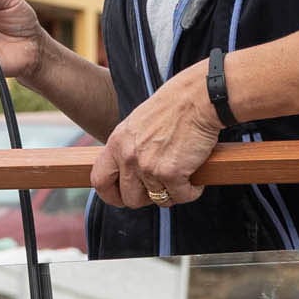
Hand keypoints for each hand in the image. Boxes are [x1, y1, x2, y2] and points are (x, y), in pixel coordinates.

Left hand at [92, 67, 222, 211]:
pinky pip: (181, 196)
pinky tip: (195, 178)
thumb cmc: (175, 107)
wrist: (198, 98)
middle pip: (129, 198)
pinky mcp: (171, 173)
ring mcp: (148, 166)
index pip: (100, 180)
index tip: (123, 198)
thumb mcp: (138, 124)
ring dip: (173, 193)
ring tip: (182, 179)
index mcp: (117, 142)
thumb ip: (129, 147)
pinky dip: (191, 191)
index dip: (111, 195)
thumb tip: (130, 172)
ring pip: (158, 200)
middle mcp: (128, 156)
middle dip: (148, 198)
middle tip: (162, 187)